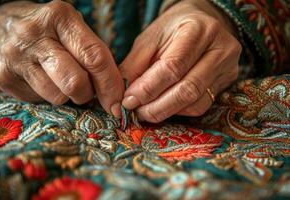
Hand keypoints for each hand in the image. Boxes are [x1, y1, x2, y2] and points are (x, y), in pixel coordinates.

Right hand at [0, 0, 123, 116]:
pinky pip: (39, 101)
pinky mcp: (4, 78)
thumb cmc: (47, 30)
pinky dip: (48, 96)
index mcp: (59, 17)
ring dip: (67, 96)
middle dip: (88, 94)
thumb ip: (93, 54)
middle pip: (76, 82)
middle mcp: (35, 35)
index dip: (110, 85)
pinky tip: (41, 80)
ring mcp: (16, 57)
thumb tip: (115, 93)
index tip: (117, 103)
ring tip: (60, 80)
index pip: (94, 57)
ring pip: (58, 97)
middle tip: (86, 90)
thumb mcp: (71, 28)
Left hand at [121, 0, 240, 121]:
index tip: (128, 100)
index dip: (148, 88)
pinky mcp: (228, 81)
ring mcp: (228, 67)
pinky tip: (165, 106)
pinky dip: (179, 111)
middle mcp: (220, 48)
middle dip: (157, 107)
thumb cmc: (171, 30)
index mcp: (198, 30)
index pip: (172, 67)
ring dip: (166, 112)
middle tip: (136, 112)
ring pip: (196, 103)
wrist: (199, 24)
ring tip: (146, 111)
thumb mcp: (148, 40)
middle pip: (188, 89)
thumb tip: (124, 97)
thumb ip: (135, 66)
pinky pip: (202, 106)